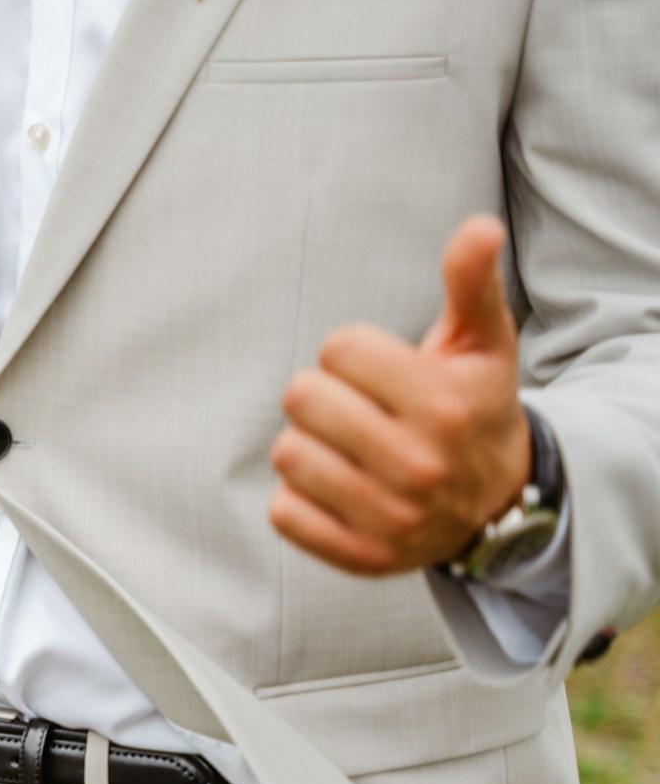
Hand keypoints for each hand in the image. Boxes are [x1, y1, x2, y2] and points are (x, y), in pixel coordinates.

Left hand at [269, 214, 532, 576]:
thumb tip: (479, 226)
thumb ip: (471, 283)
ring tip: (348, 450)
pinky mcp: (363, 557)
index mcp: (444, 404)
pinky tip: (338, 491)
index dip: (351, 354)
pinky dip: (299, 500)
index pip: (337, 349)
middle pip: (301, 397)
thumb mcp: (482, 343)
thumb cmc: (475, 405)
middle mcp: (419, 464)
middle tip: (357, 410)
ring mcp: (391, 517)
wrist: (500, 503)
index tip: (380, 372)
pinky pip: (284, 513)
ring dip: (307, 446)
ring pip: (287, 455)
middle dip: (322, 395)